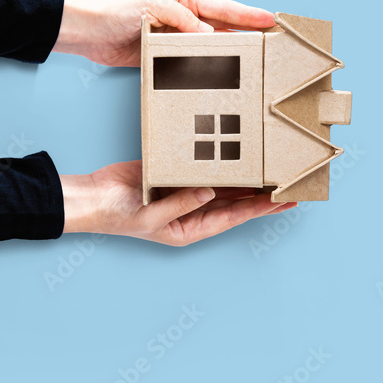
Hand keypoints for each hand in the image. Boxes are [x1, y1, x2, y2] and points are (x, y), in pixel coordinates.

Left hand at [52, 0, 275, 66]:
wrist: (88, 32)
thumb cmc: (116, 11)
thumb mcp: (152, 6)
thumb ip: (182, 19)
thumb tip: (208, 33)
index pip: (221, 6)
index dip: (247, 14)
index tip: (269, 18)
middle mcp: (182, 14)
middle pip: (221, 25)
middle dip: (244, 32)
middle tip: (268, 41)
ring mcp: (175, 35)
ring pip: (208, 45)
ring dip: (227, 52)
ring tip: (250, 60)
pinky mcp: (164, 53)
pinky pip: (190, 60)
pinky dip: (204, 66)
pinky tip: (217, 74)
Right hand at [60, 161, 295, 245]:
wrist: (92, 196)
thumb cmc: (118, 215)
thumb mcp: (152, 216)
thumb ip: (181, 203)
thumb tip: (210, 192)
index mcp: (191, 227)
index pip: (234, 217)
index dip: (261, 209)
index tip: (284, 202)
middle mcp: (193, 210)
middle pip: (236, 202)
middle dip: (262, 195)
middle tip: (290, 184)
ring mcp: (186, 191)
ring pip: (224, 184)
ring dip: (246, 178)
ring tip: (272, 168)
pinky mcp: (176, 172)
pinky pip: (203, 167)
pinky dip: (220, 162)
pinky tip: (238, 154)